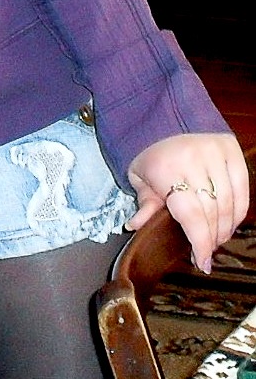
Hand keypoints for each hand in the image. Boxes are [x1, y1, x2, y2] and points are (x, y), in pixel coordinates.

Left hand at [127, 132, 249, 273]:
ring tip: (217, 238)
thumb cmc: (150, 153)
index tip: (202, 261)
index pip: (192, 215)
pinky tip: (230, 222)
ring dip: (226, 227)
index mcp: (168, 169)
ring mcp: (215, 152)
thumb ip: (143, 204)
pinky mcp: (230, 149)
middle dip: (211, 238)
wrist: (162, 117)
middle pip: (212, 213)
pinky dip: (239, 209)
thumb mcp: (138, 177)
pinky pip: (242, 187)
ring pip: (229, 203)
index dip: (200, 242)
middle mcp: (194, 159)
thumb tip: (135, 227)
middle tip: (206, 251)